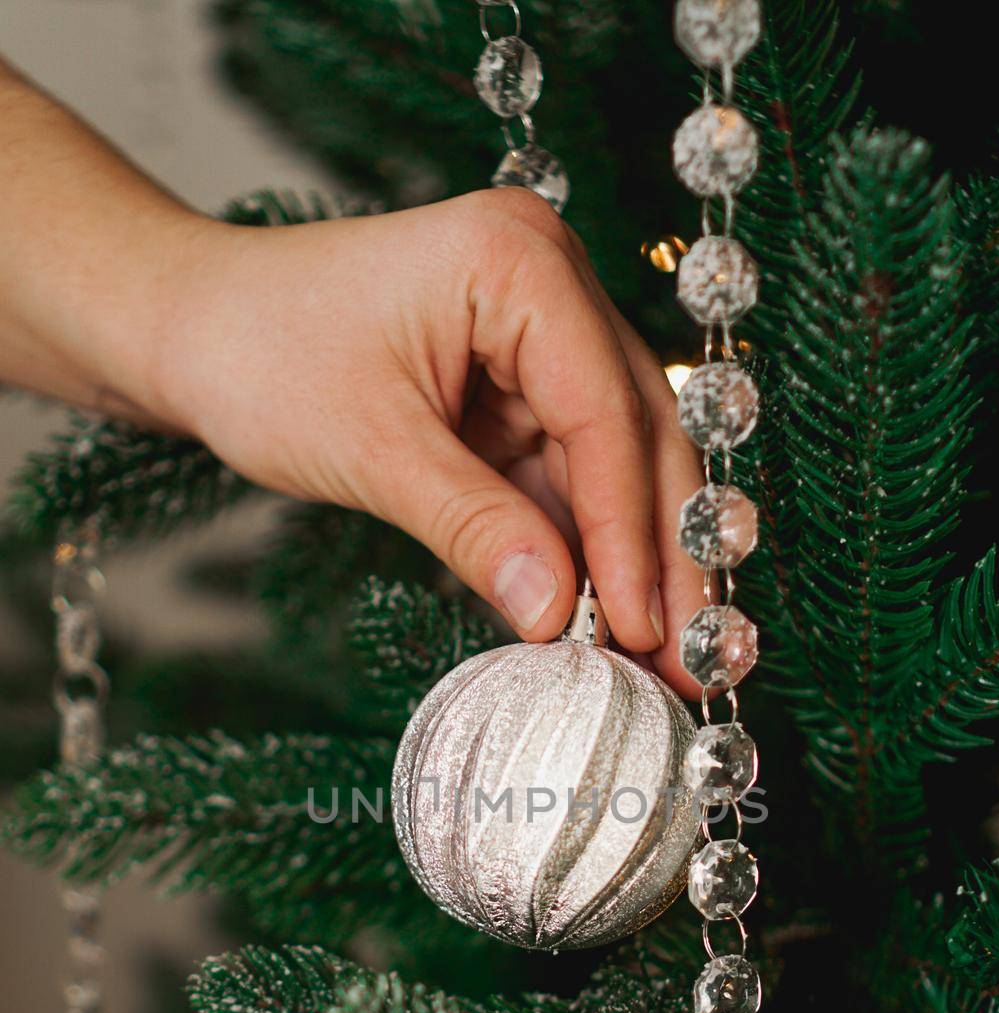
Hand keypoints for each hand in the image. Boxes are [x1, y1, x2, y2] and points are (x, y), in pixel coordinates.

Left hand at [152, 191, 705, 694]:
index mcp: (520, 262)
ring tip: (668, 661)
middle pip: (640, 433)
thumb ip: (473, 528)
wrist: (196, 332)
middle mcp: (551, 287)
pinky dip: (587, 552)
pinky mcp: (521, 392)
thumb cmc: (263, 356)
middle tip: (698, 657)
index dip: (629, 528)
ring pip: (619, 465)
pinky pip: (571, 480)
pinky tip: (611, 623)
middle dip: (664, 552)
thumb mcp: (372, 448)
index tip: (647, 625)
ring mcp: (540, 340)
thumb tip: (557, 617)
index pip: (605, 409)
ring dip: (638, 563)